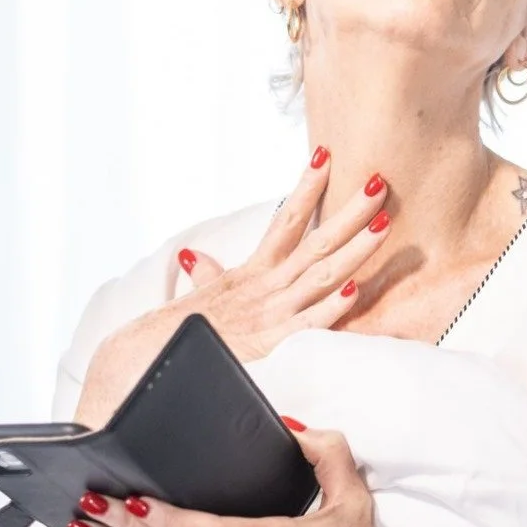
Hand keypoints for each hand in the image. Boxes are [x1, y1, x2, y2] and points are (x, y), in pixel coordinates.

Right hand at [74, 147, 392, 428]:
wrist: (143, 372)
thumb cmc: (172, 338)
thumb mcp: (196, 301)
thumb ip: (205, 277)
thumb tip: (196, 255)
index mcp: (251, 275)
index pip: (285, 221)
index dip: (307, 188)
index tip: (326, 154)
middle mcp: (264, 288)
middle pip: (314, 241)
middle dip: (349, 211)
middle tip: (379, 178)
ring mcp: (268, 314)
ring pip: (320, 274)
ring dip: (353, 248)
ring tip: (384, 220)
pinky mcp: (266, 346)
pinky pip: (305, 325)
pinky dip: (329, 307)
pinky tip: (353, 289)